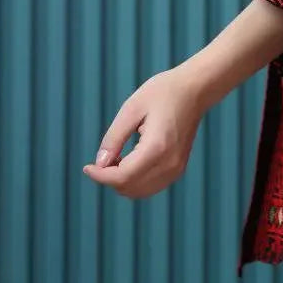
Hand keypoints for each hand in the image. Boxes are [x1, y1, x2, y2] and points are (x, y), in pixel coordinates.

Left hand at [82, 66, 205, 198]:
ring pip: (139, 192)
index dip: (100, 176)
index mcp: (157, 147)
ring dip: (121, 181)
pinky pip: (150, 187)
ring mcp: (176, 169)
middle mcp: (169, 163)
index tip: (87, 167)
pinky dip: (134, 181)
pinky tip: (128, 162)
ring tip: (115, 159)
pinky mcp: (178, 169)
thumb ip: (113, 139)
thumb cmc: (163, 92)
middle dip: (109, 179)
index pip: (122, 177)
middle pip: (129, 188)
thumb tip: (99, 164)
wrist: (195, 90)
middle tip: (102, 159)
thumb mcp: (131, 109)